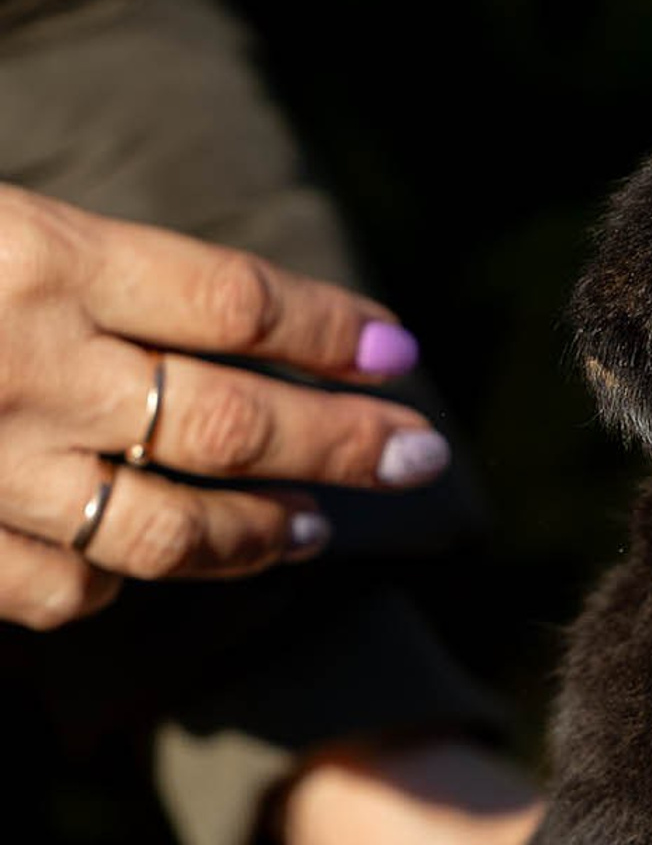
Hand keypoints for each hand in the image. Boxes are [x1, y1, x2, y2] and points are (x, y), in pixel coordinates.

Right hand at [0, 183, 451, 629]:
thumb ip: (91, 270)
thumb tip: (227, 318)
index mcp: (42, 258)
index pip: (235, 303)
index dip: (332, 333)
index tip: (396, 353)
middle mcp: (31, 367)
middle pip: (235, 424)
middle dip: (345, 443)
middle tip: (419, 456)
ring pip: (172, 530)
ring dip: (261, 533)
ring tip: (314, 526)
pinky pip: (70, 586)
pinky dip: (114, 580)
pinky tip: (141, 567)